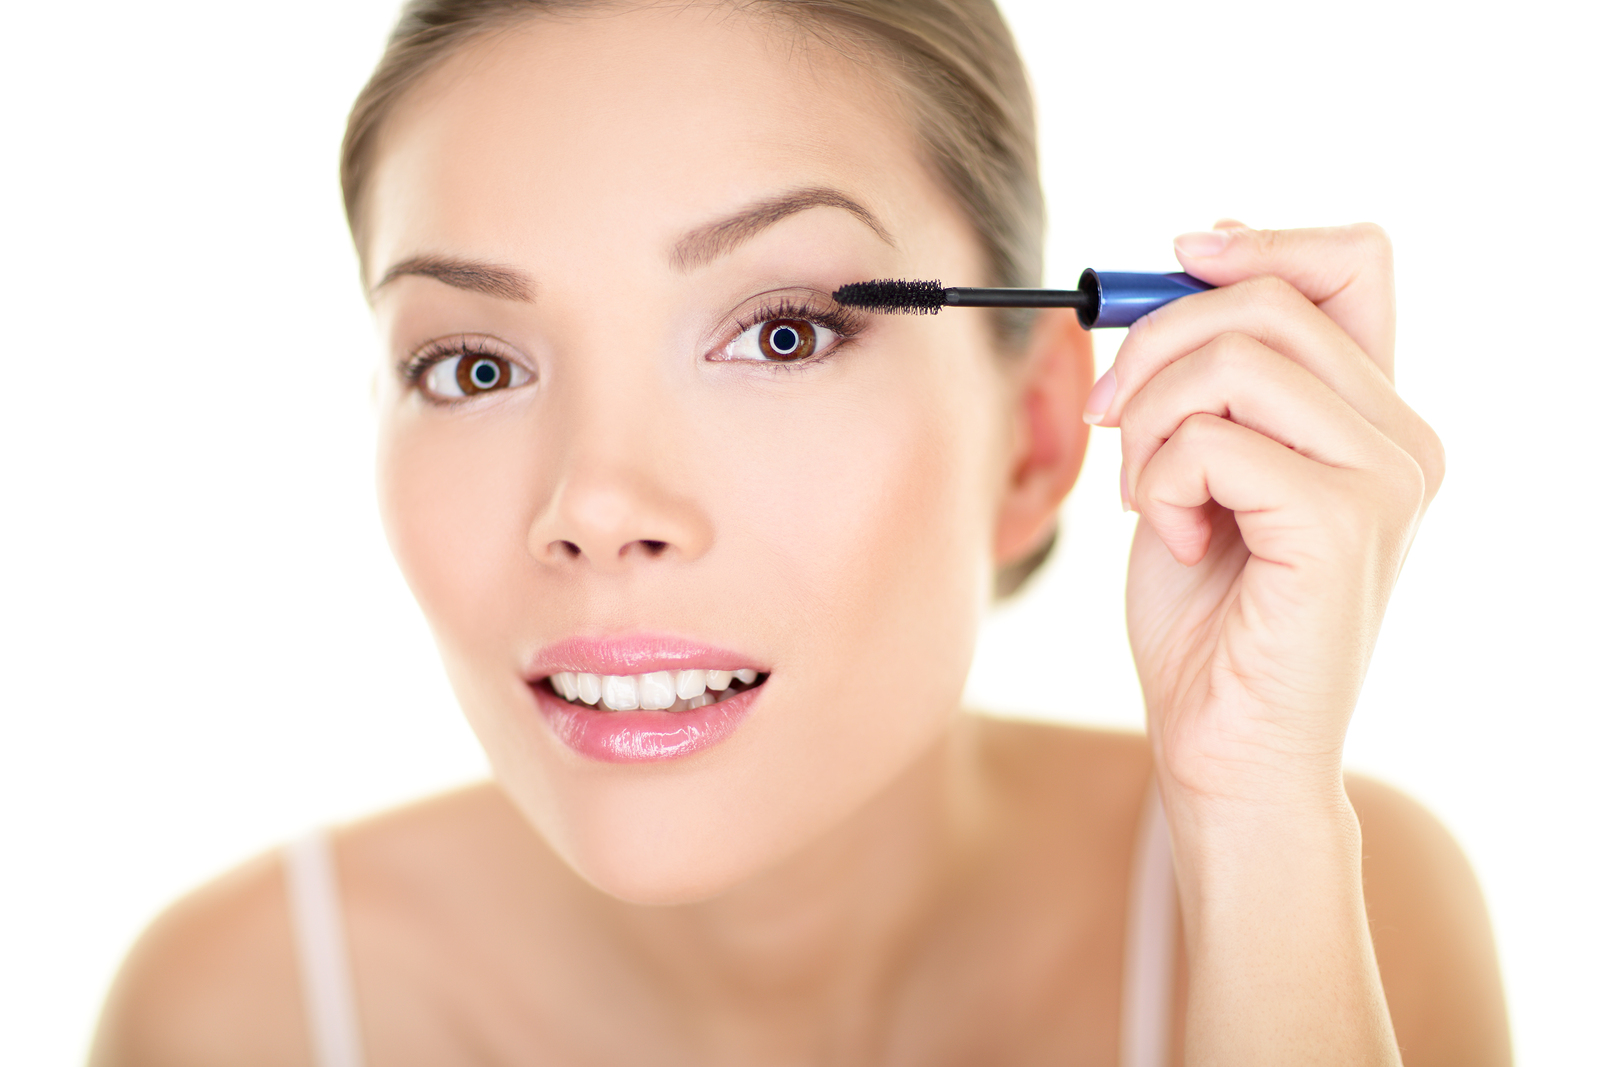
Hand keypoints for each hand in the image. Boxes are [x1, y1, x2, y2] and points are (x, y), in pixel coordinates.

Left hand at [1085, 222, 1444, 808]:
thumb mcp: (1199, 467)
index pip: (1354, 259)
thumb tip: (1202, 246)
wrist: (1225, 750)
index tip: (1176, 259)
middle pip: (1268, 296)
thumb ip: (1218, 375)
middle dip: (1155, 343)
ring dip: (1151, 419)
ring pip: (1235, 357)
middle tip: (1113, 421)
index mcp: (1376, 416)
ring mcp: (1386, 478)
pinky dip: (1159, 483)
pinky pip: (1212, 440)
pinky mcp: (1343, 523)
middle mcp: (1404, 437)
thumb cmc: (1207, 620)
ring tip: (1151, 496)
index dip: (1258, 239)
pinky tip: (1177, 542)